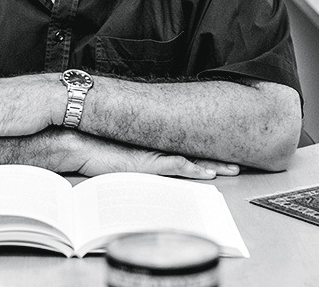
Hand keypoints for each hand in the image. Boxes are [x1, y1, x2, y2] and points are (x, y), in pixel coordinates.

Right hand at [78, 142, 240, 179]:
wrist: (79, 144)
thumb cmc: (96, 151)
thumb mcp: (122, 159)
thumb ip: (137, 161)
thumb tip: (144, 166)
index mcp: (153, 147)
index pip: (186, 149)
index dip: (206, 152)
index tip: (224, 155)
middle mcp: (157, 148)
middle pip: (195, 152)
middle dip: (218, 158)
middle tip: (238, 162)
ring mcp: (154, 154)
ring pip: (191, 158)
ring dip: (213, 164)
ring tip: (233, 168)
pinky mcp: (147, 161)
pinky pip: (175, 165)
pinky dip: (192, 169)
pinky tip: (207, 173)